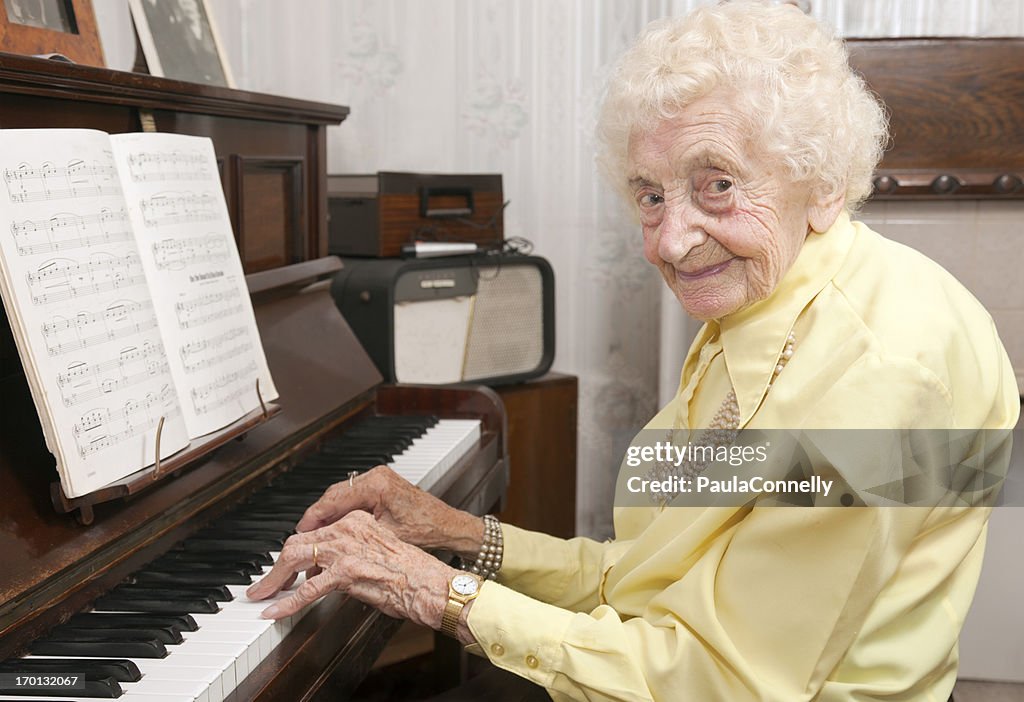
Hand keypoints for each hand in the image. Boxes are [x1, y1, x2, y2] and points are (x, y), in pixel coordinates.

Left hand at [246, 510, 457, 629]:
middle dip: (276, 565)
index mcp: (357, 520)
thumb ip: (352, 553)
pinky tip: (275, 611)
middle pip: (298, 542)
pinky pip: (306, 590)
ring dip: (273, 580)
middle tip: (264, 583)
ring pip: (295, 558)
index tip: (285, 566)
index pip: (315, 532)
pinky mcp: (345, 572)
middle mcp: (348, 529)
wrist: (430, 583)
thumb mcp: (378, 551)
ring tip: (262, 595)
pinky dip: (286, 603)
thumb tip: (328, 570)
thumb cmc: (412, 573)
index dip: (295, 551)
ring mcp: (345, 549)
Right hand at [296, 465, 482, 559]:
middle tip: (303, 537)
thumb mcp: (385, 537)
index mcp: (377, 484)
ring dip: (329, 515)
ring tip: (316, 536)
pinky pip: (353, 497)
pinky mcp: (381, 486)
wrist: (448, 525)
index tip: (300, 532)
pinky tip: (335, 528)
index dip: (314, 517)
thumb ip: (355, 536)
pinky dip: (342, 512)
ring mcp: (379, 479)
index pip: (334, 499)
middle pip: (334, 495)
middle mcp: (376, 476)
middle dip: (318, 517)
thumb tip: (328, 547)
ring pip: (342, 496)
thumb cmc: (426, 530)